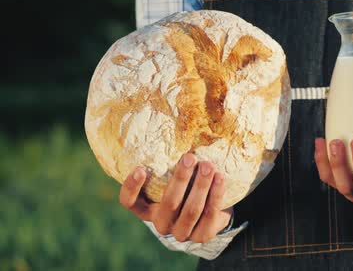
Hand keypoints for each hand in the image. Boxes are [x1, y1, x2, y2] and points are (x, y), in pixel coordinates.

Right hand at [118, 154, 232, 242]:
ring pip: (191, 210)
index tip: (140, 168)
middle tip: (190, 157)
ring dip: (201, 186)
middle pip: (169, 203)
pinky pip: (210, 214)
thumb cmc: (187, 187)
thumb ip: (169, 163)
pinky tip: (220, 177)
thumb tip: (177, 120)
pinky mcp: (202, 235)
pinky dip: (215, 194)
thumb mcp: (175, 178)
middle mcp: (161, 223)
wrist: (212, 212)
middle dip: (181, 178)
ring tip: (208, 166)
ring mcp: (181, 232)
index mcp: (147, 209)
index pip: (129, 202)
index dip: (131, 187)